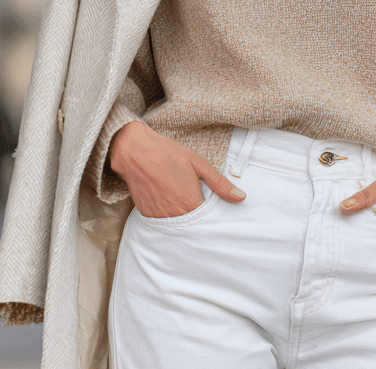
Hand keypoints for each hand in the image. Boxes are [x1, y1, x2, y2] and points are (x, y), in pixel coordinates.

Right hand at [109, 121, 244, 217]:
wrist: (135, 151)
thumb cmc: (168, 154)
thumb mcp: (198, 164)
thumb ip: (220, 183)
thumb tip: (240, 197)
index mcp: (191, 204)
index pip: (207, 220)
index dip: (210, 213)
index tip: (209, 205)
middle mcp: (175, 215)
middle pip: (192, 223)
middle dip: (195, 215)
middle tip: (190, 196)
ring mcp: (159, 216)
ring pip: (176, 222)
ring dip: (179, 214)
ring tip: (177, 195)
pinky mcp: (146, 214)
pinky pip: (161, 220)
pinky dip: (165, 212)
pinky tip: (165, 197)